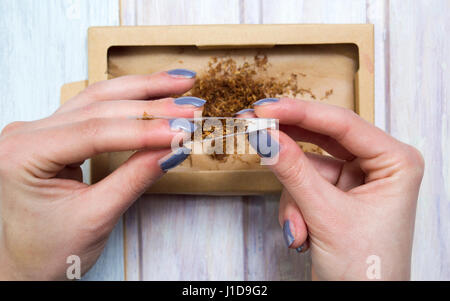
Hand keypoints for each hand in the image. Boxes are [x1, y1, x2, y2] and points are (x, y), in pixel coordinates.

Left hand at [0, 70, 201, 279]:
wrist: (23, 266)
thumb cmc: (46, 251)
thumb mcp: (95, 217)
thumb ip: (135, 178)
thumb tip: (173, 149)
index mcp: (23, 155)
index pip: (96, 132)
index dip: (145, 129)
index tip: (183, 130)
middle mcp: (26, 134)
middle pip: (99, 108)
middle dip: (151, 106)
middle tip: (191, 106)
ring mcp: (38, 130)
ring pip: (98, 98)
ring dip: (142, 90)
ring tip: (179, 83)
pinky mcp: (53, 133)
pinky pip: (93, 108)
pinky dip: (127, 100)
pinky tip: (151, 91)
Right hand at [249, 97, 423, 279]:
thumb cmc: (367, 271)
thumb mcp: (326, 216)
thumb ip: (294, 172)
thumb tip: (266, 137)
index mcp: (395, 162)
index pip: (343, 124)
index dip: (300, 113)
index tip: (264, 108)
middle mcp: (378, 165)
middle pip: (324, 138)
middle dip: (289, 141)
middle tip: (255, 124)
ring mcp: (356, 180)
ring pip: (307, 167)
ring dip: (294, 198)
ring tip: (297, 228)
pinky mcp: (337, 195)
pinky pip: (303, 186)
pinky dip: (294, 209)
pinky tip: (301, 235)